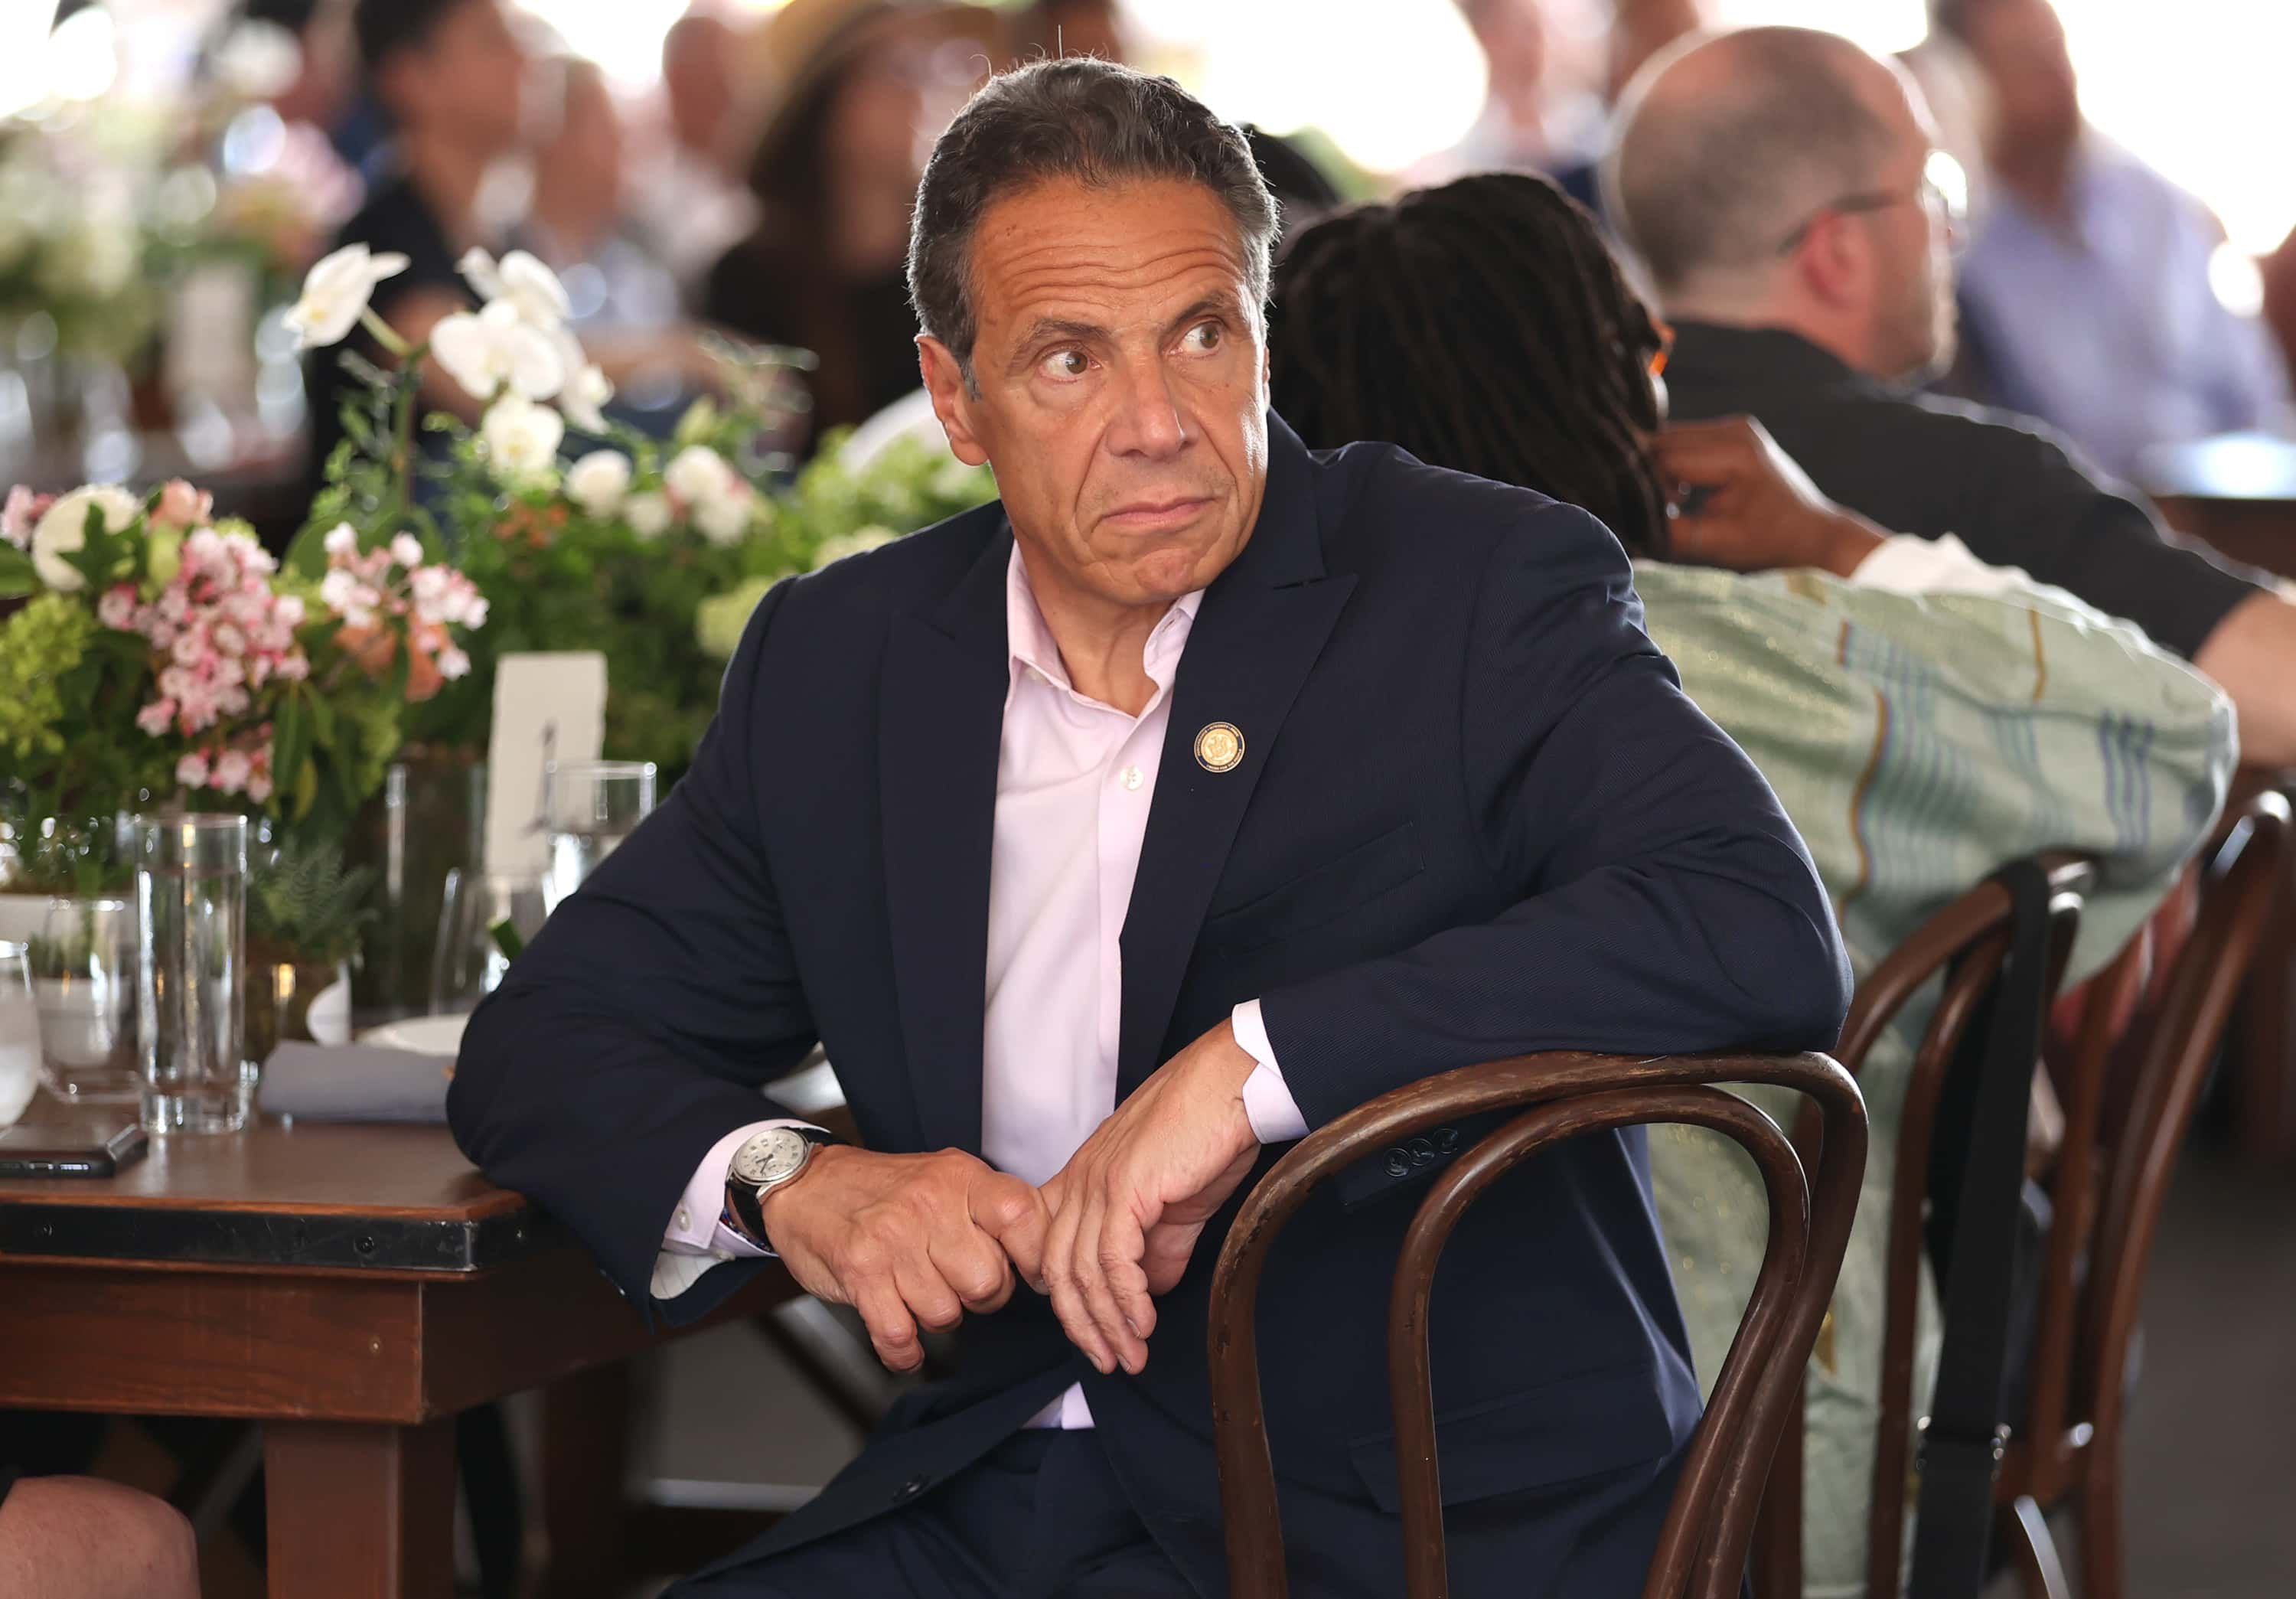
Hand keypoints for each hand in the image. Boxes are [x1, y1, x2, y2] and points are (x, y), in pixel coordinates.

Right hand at [757, 1145, 1049, 1371]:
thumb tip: (1042, 1255)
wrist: (807, 1185)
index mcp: (960, 1177)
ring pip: (945, 1314)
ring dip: (936, 1317)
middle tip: (959, 1283)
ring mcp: (893, 1239)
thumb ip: (991, 1209)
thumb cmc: (886, 1191)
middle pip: (988, 1282)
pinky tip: (904, 1342)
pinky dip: (904, 1352)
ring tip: (919, 1293)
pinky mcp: (860, 1273)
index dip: (1035, 1256)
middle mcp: (929, 1203)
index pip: (1022, 1216)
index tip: (1029, 1275)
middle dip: (980, 1297)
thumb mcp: (946, 1177)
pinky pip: (900, 1336)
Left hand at [1038, 1021, 1262, 1375]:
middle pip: (1057, 1270)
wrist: (1233, 1086)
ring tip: (1132, 1354)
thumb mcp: (1178, 1201)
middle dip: (1082, 1325)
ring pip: (1081, 1271)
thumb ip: (1160, 1245)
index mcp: (1085, 1179)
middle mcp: (1081, 1180)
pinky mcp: (1124, 1186)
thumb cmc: (1209, 1131)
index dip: (1067, 1299)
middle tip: (1109, 1360)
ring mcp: (1097, 1181)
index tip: (1093, 1335)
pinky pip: (1112, 1258)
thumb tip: (1149, 1289)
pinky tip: (1144, 1321)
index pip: (1053, 1250)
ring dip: (1107, 1322)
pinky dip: (1126, 1298)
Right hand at [1653, 416, 1887, 576]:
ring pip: (1669, 440)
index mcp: (1736, 452)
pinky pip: (1685, 443)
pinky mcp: (1731, 432)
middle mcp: (1734, 428)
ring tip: (1669, 505)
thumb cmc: (1771, 544)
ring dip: (1657, 470)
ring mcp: (1734, 426)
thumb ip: (1670, 532)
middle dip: (1646, 475)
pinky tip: (1679, 495)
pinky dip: (1673, 466)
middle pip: (1663, 442)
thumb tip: (1628, 524)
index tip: (1640, 516)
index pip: (1665, 460)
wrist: (1815, 532)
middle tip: (1647, 511)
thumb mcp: (1717, 544)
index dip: (1644, 487)